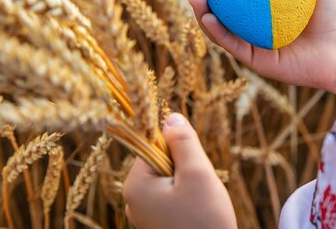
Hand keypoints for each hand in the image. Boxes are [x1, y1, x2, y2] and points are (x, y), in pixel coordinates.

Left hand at [123, 113, 236, 228]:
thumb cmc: (204, 219)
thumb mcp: (197, 172)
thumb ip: (183, 141)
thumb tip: (170, 116)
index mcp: (134, 184)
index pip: (153, 144)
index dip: (177, 147)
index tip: (192, 164)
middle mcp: (132, 198)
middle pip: (161, 161)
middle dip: (185, 167)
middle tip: (199, 186)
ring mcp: (144, 213)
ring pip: (169, 179)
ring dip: (189, 183)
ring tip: (200, 202)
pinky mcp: (157, 222)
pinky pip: (172, 196)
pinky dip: (188, 198)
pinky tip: (197, 212)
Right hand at [184, 0, 335, 97]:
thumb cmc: (332, 15)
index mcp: (262, 9)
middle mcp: (253, 27)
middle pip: (219, 10)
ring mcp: (253, 44)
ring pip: (219, 28)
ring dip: (201, 12)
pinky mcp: (256, 61)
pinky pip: (232, 45)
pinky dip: (217, 31)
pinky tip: (208, 16)